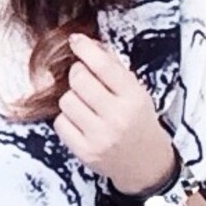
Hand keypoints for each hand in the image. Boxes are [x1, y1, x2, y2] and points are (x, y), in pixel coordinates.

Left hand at [53, 33, 175, 191]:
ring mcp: (100, 136)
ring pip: (66, 100)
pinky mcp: (84, 152)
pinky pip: (60, 123)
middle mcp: (117, 117)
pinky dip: (67, 119)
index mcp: (133, 97)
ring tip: (86, 106)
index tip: (75, 41)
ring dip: (72, 98)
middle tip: (86, 81)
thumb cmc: (138, 121)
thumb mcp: (135, 91)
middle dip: (78, 74)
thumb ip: (112, 67)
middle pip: (78, 79)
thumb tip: (86, 44)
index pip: (103, 65)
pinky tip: (81, 122)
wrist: (145, 164)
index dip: (85, 49)